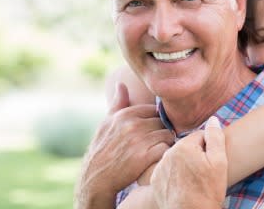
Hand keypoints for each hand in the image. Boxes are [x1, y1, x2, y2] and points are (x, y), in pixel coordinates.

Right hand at [75, 83, 174, 208]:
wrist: (96, 179)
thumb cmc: (102, 150)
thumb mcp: (106, 124)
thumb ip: (118, 104)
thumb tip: (121, 84)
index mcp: (124, 115)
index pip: (153, 110)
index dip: (155, 121)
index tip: (151, 132)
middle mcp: (132, 125)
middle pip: (162, 122)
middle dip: (161, 132)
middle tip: (155, 143)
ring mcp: (139, 140)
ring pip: (167, 134)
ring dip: (165, 143)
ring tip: (157, 151)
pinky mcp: (145, 156)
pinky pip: (166, 148)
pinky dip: (164, 154)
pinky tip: (156, 159)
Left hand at [150, 116, 226, 208]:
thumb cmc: (208, 191)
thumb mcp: (219, 162)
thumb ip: (215, 137)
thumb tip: (212, 119)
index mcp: (184, 146)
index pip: (199, 136)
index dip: (208, 148)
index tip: (210, 162)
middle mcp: (168, 153)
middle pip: (187, 146)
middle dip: (195, 155)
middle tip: (203, 173)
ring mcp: (160, 167)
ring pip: (176, 157)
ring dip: (184, 164)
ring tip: (193, 180)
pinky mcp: (155, 179)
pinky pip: (167, 169)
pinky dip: (174, 174)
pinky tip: (182, 185)